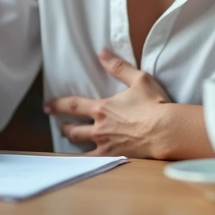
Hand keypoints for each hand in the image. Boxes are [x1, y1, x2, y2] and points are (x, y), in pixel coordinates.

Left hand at [44, 49, 172, 157]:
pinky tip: (84, 161)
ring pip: (81, 146)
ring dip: (73, 143)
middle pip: (73, 130)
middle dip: (65, 127)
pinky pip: (94, 161)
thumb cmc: (154, 104)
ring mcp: (106, 145)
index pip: (73, 105)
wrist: (166, 130)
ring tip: (71, 142)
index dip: (58, 105)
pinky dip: (86, 160)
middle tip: (61, 126)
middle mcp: (100, 128)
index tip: (48, 106)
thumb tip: (102, 53)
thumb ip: (118, 67)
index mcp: (102, 108)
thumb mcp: (138, 79)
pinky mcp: (115, 156)